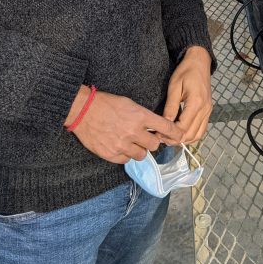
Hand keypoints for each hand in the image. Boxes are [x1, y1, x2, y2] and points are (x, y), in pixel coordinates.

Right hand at [66, 88, 181, 163]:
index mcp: (140, 116)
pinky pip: (126, 160)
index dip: (175, 133)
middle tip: (145, 137)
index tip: (179, 136)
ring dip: (139, 150)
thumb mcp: (130, 103)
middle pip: (154, 145)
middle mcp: (133, 132)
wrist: (83, 110)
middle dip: (152, 142)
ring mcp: (122, 145)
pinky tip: (120, 146)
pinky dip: (126, 155)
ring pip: (141, 155)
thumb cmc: (107, 103)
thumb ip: (144, 117)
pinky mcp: (111, 154)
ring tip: (131, 141)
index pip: (165, 127)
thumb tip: (156, 128)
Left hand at [163, 46, 212, 143]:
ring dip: (184, 139)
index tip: (158, 133)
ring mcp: (208, 111)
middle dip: (175, 139)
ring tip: (170, 136)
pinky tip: (181, 132)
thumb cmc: (185, 72)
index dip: (170, 134)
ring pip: (197, 135)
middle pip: (191, 134)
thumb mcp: (174, 86)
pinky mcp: (208, 111)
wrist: (199, 62)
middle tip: (161, 137)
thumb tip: (165, 124)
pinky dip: (192, 135)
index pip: (183, 127)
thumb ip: (171, 106)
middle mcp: (205, 110)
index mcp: (196, 103)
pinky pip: (202, 129)